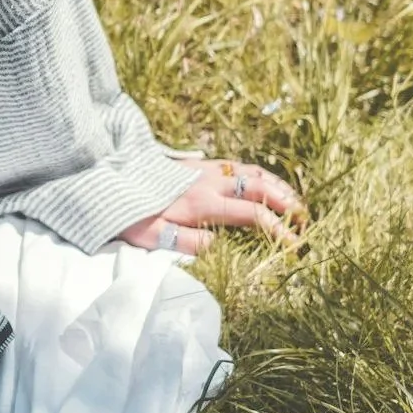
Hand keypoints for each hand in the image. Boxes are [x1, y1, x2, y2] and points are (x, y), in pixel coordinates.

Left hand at [117, 157, 307, 259]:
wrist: (107, 174)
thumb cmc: (129, 210)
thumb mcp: (152, 235)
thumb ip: (187, 243)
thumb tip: (219, 249)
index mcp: (202, 204)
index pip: (251, 216)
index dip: (277, 231)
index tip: (294, 247)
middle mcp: (210, 182)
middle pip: (258, 188)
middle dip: (287, 203)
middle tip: (305, 219)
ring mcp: (205, 169)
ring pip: (251, 172)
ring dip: (276, 185)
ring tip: (294, 200)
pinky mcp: (199, 163)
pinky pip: (237, 164)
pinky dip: (258, 173)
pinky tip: (264, 182)